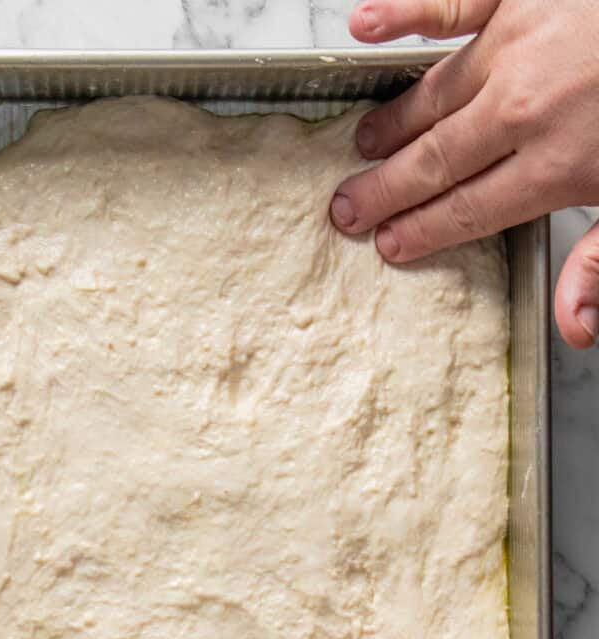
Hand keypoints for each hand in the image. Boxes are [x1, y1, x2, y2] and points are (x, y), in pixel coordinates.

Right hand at [330, 0, 598, 348]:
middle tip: (345, 210)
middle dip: (384, 193)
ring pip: (434, 97)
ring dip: (392, 127)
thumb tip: (576, 326)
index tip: (388, 246)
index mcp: (556, 164)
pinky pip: (448, 3)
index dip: (423, 232)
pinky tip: (364, 24)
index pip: (469, 210)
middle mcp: (523, 109)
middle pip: (436, 162)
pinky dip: (403, 13)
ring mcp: (516, 43)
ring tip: (362, 150)